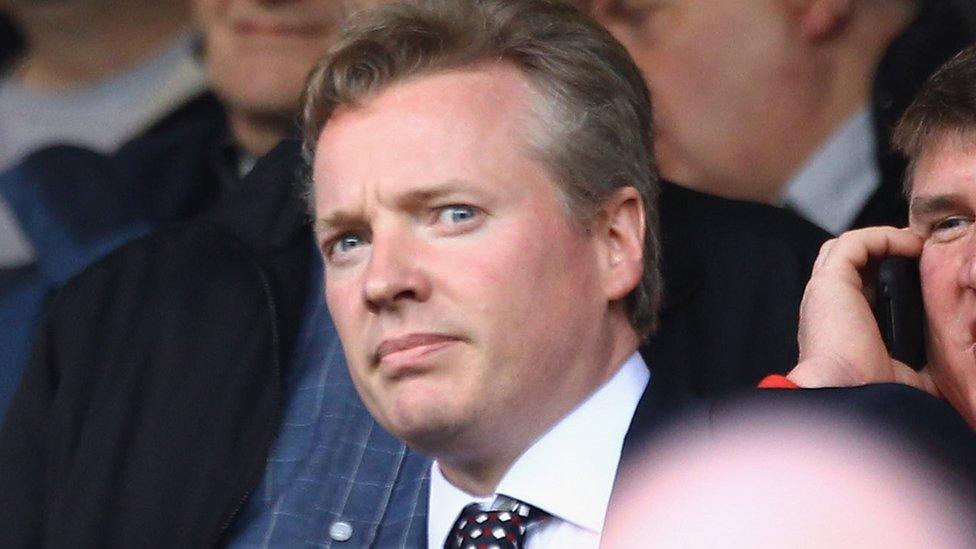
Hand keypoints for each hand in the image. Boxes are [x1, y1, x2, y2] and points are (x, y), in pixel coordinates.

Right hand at [788, 227, 939, 395]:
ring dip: (883, 241)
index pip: (855, 287)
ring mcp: (825, 291)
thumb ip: (922, 363)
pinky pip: (854, 242)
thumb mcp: (909, 377)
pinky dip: (883, 237)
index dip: (886, 276)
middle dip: (883, 253)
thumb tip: (949, 364)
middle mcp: (828, 306)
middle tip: (920, 256)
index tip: (922, 277)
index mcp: (839, 328)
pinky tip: (911, 247)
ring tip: (917, 247)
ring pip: (846, 247)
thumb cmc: (874, 393)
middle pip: (848, 262)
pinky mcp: (829, 280)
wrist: (850, 397)